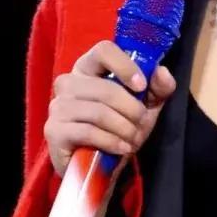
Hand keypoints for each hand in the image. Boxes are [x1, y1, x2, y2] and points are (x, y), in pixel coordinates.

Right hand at [45, 40, 176, 178]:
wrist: (100, 165)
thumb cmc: (120, 128)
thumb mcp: (146, 106)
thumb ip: (158, 88)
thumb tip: (162, 72)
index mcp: (88, 68)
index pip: (103, 50)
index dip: (125, 65)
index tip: (141, 86)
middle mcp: (68, 82)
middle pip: (106, 88)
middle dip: (132, 109)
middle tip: (141, 123)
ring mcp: (58, 106)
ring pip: (99, 112)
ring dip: (124, 128)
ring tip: (133, 138)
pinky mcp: (54, 131)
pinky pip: (87, 132)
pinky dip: (111, 141)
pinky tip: (121, 148)